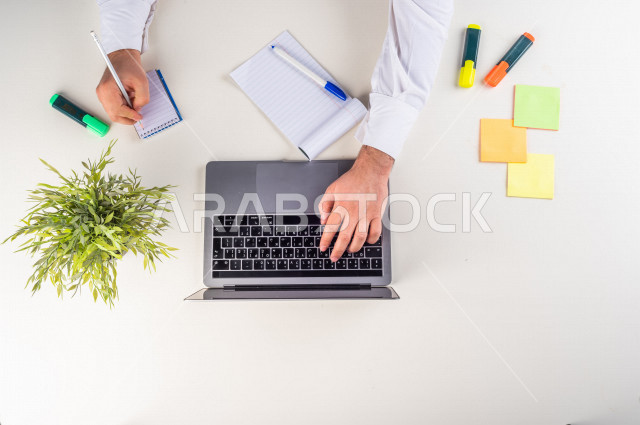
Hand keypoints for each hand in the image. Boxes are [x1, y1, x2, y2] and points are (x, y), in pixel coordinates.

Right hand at [95, 49, 148, 124]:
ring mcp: (102, 94)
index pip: (118, 111)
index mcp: (108, 88)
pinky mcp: (105, 95)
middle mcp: (102, 93)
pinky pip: (114, 107)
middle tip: (138, 116)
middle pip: (114, 115)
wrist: (122, 56)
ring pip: (114, 113)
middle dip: (127, 118)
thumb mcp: (142, 81)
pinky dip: (123, 108)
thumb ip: (142, 98)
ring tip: (134, 102)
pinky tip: (130, 100)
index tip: (139, 116)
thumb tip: (138, 109)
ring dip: (126, 112)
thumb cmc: (129, 65)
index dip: (130, 116)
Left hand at [319, 146, 393, 260]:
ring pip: (361, 237)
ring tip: (349, 250)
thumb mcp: (332, 188)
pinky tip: (367, 241)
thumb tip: (323, 219)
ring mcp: (367, 214)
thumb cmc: (352, 179)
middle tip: (334, 257)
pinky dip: (371, 240)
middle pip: (345, 236)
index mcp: (342, 206)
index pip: (331, 227)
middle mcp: (354, 212)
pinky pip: (376, 231)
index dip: (326, 240)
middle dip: (338, 250)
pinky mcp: (378, 214)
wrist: (371, 171)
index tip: (323, 247)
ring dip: (354, 247)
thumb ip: (325, 204)